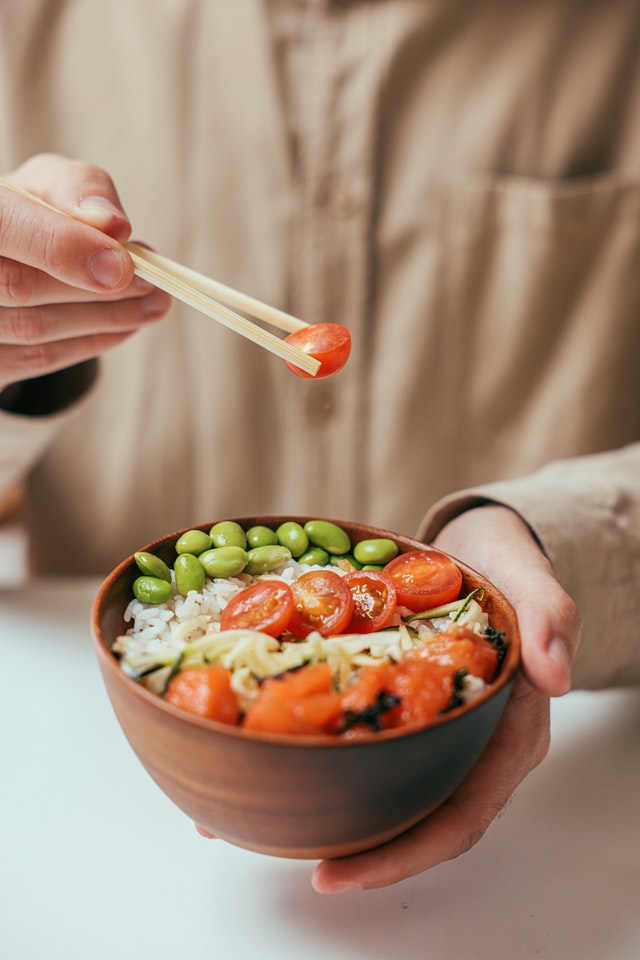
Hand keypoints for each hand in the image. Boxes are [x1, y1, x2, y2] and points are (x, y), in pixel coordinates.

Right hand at [0, 153, 170, 392]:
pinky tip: (125, 324)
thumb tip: (113, 226)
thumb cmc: (31, 212)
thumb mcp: (51, 185)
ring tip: (155, 302)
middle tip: (153, 281)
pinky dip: (90, 342)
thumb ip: (79, 190)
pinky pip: (35, 359)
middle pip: (18, 286)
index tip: (122, 262)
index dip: (60, 245)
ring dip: (106, 319)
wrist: (8, 254)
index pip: (3, 227)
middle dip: (98, 289)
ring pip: (33, 329)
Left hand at [312, 505, 580, 891]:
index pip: (461, 815)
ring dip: (340, 815)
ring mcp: (438, 727)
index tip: (342, 872)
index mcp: (509, 731)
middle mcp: (473, 742)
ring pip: (392, 789)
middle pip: (421, 818)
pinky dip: (331, 761)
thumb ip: (549, 615)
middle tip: (304, 865)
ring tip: (270, 825)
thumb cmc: (502, 557)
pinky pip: (372, 747)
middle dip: (364, 851)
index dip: (404, 853)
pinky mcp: (405, 706)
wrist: (474, 542)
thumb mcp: (527, 572)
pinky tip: (279, 757)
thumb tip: (557, 675)